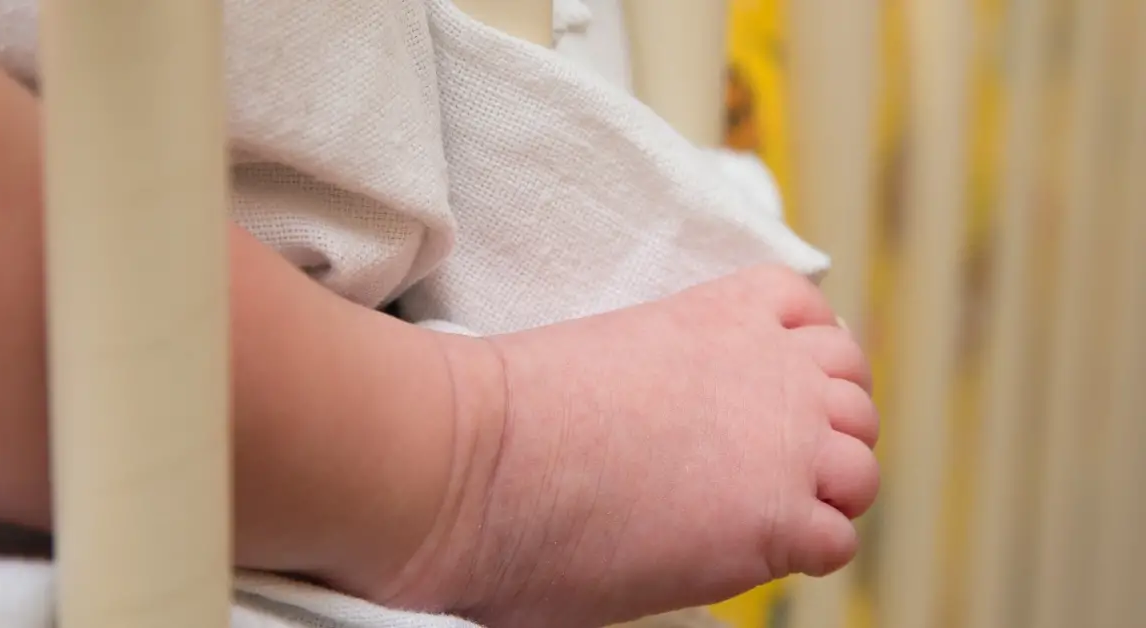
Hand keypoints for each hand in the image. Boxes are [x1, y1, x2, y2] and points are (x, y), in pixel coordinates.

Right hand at [382, 265, 880, 627]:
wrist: (481, 458)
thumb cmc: (517, 412)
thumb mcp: (619, 353)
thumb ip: (680, 374)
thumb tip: (683, 427)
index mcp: (726, 313)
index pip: (816, 317)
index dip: (807, 360)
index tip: (776, 393)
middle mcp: (773, 370)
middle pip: (854, 394)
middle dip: (823, 430)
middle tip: (767, 465)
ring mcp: (783, 445)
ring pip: (860, 470)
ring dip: (822, 494)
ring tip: (759, 513)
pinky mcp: (774, 522)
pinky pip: (835, 542)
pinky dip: (800, 553)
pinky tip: (740, 551)